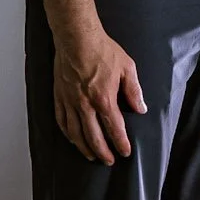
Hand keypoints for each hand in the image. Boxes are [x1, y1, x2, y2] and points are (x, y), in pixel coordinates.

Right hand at [52, 26, 146, 163]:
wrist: (77, 38)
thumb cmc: (102, 50)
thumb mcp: (127, 68)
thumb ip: (134, 91)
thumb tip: (140, 108)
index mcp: (104, 99)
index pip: (114, 128)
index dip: (120, 143)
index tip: (125, 153)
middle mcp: (85, 105)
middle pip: (93, 137)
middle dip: (103, 152)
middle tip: (108, 161)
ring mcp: (70, 102)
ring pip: (75, 133)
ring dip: (84, 147)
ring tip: (91, 156)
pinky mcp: (59, 97)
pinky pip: (61, 121)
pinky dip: (67, 134)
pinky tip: (72, 139)